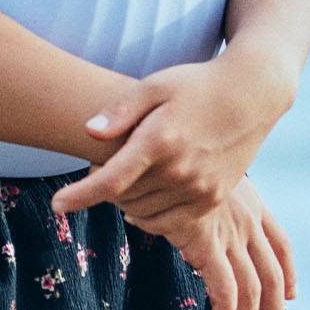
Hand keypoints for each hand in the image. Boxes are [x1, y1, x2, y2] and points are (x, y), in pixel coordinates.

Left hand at [52, 51, 294, 227]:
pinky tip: (149, 195)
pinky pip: (169, 225)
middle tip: (108, 164)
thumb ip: (120, 110)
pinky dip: (151, 216)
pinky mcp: (212, 201)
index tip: (57, 206)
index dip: (80, 196)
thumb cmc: (197, 84)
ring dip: (127, 202)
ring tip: (131, 176)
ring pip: (144, 214)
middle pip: (123, 199)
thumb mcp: (156, 84)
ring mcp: (200, 189)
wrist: (252, 94)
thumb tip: (88, 132)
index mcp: (161, 139)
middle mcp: (181, 170)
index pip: (111, 180)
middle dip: (106, 187)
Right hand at [124, 175, 294, 309]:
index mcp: (252, 202)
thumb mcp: (205, 176)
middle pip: (274, 272)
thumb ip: (215, 204)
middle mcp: (247, 218)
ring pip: (253, 285)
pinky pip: (225, 284)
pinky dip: (227, 309)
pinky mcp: (205, 239)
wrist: (151, 140)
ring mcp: (229, 229)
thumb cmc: (171, 158)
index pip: (280, 244)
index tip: (292, 295)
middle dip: (274, 309)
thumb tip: (207, 228)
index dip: (290, 272)